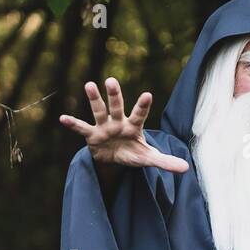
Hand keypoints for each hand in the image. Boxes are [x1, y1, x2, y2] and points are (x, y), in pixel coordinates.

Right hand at [58, 78, 188, 172]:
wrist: (114, 159)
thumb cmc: (133, 153)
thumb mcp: (148, 159)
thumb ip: (165, 161)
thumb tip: (186, 169)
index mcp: (134, 126)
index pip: (139, 114)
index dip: (142, 105)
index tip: (147, 94)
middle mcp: (118, 122)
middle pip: (117, 107)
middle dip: (114, 95)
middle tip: (110, 81)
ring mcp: (104, 127)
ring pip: (99, 111)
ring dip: (94, 99)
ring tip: (88, 85)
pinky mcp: (92, 135)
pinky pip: (82, 128)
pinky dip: (72, 123)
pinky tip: (62, 118)